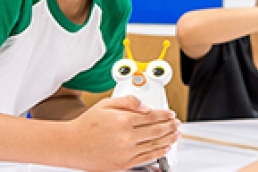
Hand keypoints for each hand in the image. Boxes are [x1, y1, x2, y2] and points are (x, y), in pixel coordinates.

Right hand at [65, 96, 179, 170]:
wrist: (70, 145)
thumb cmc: (87, 124)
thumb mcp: (107, 104)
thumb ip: (129, 102)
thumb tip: (147, 106)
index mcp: (124, 120)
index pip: (152, 116)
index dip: (165, 114)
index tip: (171, 114)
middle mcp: (126, 137)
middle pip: (157, 131)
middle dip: (170, 126)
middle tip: (177, 123)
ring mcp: (125, 152)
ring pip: (154, 145)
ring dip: (169, 139)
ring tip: (176, 134)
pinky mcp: (123, 165)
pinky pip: (146, 159)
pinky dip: (159, 153)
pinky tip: (166, 148)